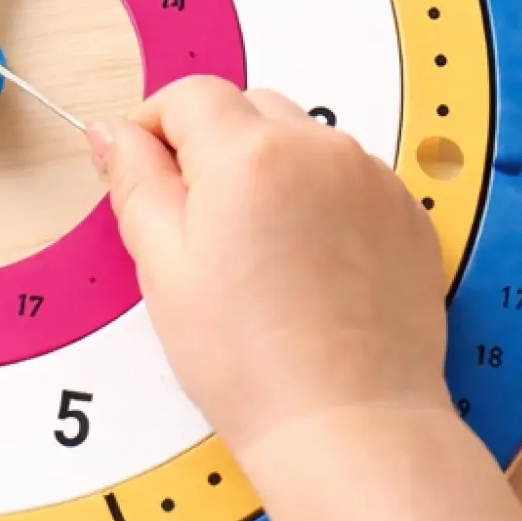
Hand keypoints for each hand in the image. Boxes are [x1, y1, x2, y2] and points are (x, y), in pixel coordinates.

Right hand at [89, 79, 451, 462]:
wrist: (346, 424)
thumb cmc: (253, 363)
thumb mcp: (163, 266)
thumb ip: (135, 181)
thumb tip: (115, 134)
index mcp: (251, 155)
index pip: (188, 96)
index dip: (153, 127)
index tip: (141, 168)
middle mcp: (319, 151)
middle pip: (248, 109)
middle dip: (212, 147)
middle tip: (195, 224)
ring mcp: (371, 180)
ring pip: (300, 141)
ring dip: (268, 172)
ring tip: (255, 253)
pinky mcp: (406, 214)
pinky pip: (347, 179)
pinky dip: (318, 201)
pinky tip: (302, 265)